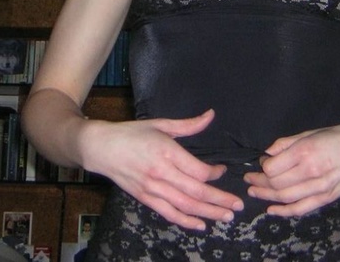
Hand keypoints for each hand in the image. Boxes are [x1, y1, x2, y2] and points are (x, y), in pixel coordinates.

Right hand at [81, 109, 243, 229]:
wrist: (101, 148)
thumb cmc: (131, 133)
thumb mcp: (160, 124)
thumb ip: (188, 125)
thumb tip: (210, 115)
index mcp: (166, 152)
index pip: (198, 171)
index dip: (215, 174)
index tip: (222, 170)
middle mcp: (161, 173)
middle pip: (196, 192)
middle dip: (220, 200)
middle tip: (238, 205)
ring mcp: (152, 188)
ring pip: (185, 206)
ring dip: (208, 213)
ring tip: (226, 217)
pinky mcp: (145, 198)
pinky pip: (169, 213)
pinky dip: (186, 221)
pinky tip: (201, 224)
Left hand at [243, 123, 339, 216]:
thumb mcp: (312, 132)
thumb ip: (288, 143)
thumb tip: (268, 153)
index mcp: (306, 151)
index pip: (272, 167)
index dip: (262, 166)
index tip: (261, 162)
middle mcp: (311, 171)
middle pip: (276, 184)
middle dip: (259, 182)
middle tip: (250, 178)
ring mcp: (320, 187)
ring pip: (285, 197)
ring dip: (266, 196)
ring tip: (254, 191)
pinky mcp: (327, 198)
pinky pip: (301, 209)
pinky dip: (284, 211)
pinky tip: (271, 209)